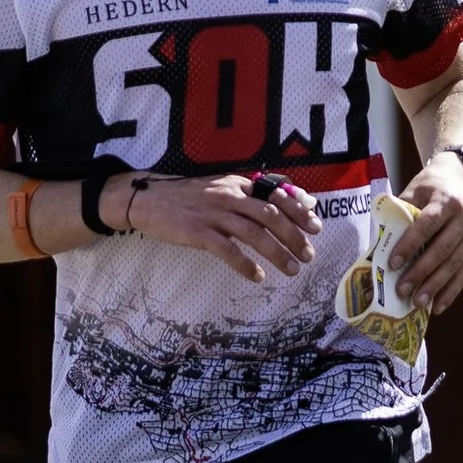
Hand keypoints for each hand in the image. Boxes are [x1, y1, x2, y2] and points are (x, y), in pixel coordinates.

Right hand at [124, 172, 318, 285]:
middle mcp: (228, 196)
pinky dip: (245, 265)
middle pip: (270, 215)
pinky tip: (257, 277)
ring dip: (276, 253)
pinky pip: (227, 250)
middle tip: (308, 255)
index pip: (275, 194)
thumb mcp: (219, 188)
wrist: (147, 200)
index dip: (298, 210)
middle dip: (293, 236)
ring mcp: (213, 214)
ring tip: (291, 269)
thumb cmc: (187, 198)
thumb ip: (248, 195)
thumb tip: (284, 201)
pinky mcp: (198, 232)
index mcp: (236, 185)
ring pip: (253, 234)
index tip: (315, 226)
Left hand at [390, 158, 462, 312]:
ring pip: (454, 265)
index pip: (426, 226)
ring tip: (418, 302)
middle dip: (421, 273)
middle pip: (442, 250)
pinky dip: (451, 291)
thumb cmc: (430, 185)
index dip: (409, 245)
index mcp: (446, 201)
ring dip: (435, 286)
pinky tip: (437, 306)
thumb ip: (401, 213)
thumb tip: (380, 243)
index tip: (392, 263)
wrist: (459, 177)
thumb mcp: (414, 190)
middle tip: (402, 290)